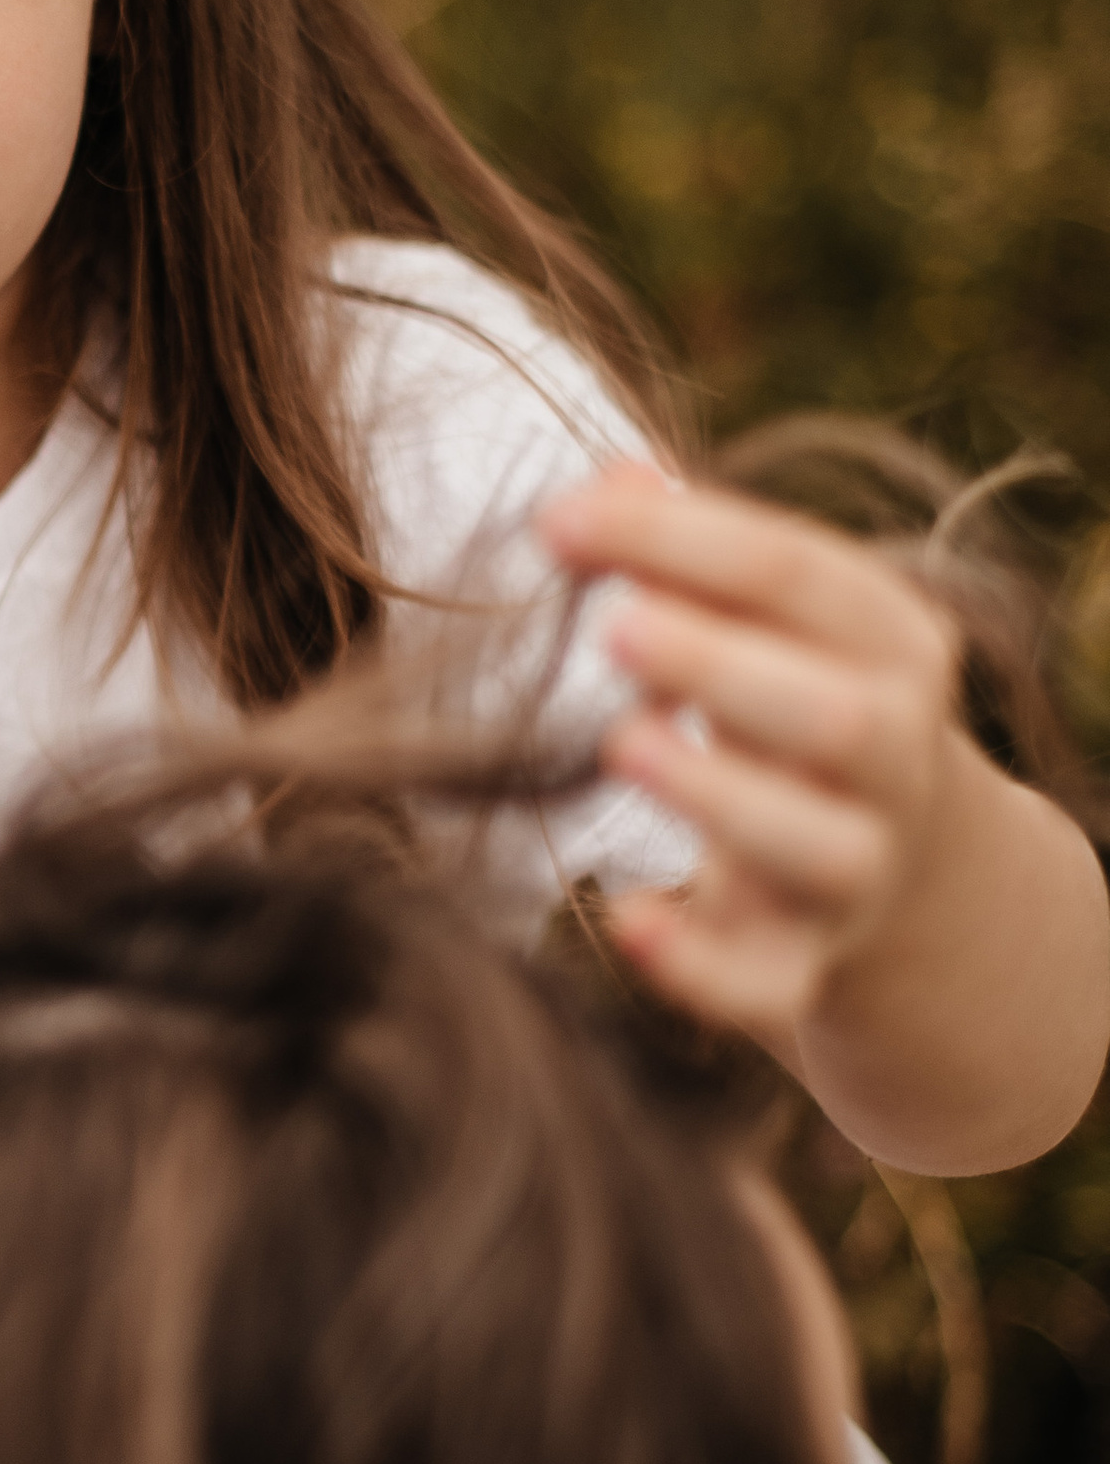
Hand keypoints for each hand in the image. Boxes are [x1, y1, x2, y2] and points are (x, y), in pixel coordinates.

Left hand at [536, 466, 963, 1052]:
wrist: (909, 871)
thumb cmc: (793, 703)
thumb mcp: (769, 620)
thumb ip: (685, 550)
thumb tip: (598, 480)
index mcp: (891, 641)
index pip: (798, 575)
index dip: (679, 539)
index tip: (554, 520)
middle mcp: (896, 755)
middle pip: (836, 713)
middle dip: (724, 667)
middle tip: (611, 629)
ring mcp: (861, 869)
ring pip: (821, 848)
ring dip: (722, 799)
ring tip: (619, 744)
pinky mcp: (810, 965)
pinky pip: (769, 984)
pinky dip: (699, 963)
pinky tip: (625, 915)